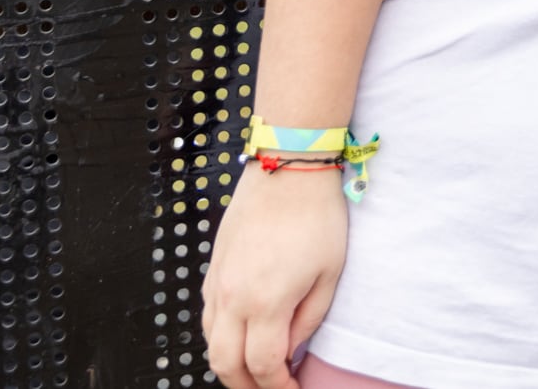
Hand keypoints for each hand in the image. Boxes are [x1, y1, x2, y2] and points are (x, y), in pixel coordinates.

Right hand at [202, 161, 349, 388]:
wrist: (287, 170)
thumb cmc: (317, 217)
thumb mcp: (329, 273)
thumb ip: (308, 319)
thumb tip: (291, 349)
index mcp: (266, 303)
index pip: (262, 366)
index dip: (277, 387)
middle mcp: (232, 299)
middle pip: (224, 364)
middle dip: (246, 386)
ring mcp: (217, 284)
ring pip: (211, 343)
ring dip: (229, 364)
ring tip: (256, 370)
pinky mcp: (212, 269)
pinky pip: (208, 317)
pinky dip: (220, 337)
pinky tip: (241, 336)